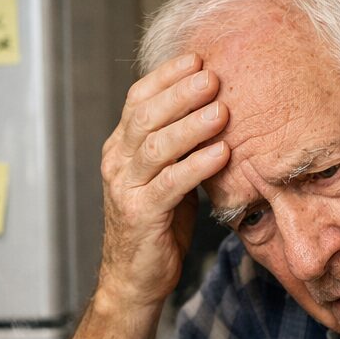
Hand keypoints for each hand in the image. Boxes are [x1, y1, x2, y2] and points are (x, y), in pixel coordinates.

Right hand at [98, 53, 229, 309]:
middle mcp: (117, 163)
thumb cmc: (157, 229)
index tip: (198, 58)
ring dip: (192, 125)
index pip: (137, 99)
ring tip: (222, 110)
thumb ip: (179, 150)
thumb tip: (216, 112)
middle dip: (181, 92)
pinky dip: (197, 165)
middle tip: (214, 76)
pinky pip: (171, 183)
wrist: (134, 280)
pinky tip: (221, 153)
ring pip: (156, 145)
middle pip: (146, 115)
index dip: (166, 76)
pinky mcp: (140, 215)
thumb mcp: (166, 180)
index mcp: (120, 148)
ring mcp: (125, 188)